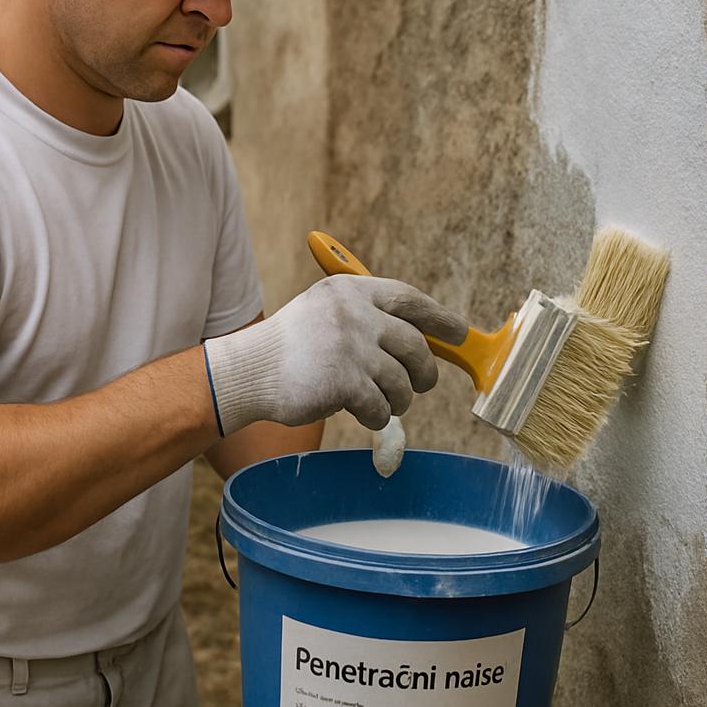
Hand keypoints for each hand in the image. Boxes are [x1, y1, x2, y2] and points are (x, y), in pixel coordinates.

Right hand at [203, 274, 467, 433]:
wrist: (248, 372)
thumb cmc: (290, 348)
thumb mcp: (326, 311)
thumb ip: (368, 316)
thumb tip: (423, 339)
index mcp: (351, 290)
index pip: (409, 299)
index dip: (439, 318)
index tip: (458, 333)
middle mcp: (353, 312)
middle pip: (415, 345)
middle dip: (424, 371)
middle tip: (421, 384)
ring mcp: (351, 346)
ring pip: (402, 382)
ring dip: (398, 400)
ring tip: (380, 402)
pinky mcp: (345, 380)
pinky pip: (381, 408)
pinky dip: (376, 416)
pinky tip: (361, 414)